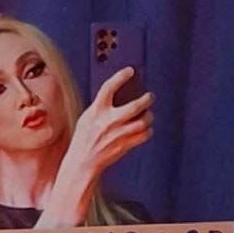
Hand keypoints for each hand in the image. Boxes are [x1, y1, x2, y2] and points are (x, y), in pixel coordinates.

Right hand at [64, 67, 153, 181]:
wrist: (83, 162)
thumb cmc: (84, 138)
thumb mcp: (87, 118)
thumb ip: (100, 107)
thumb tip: (116, 95)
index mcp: (96, 111)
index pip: (109, 87)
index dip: (120, 76)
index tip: (130, 70)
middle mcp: (108, 121)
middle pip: (135, 106)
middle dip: (146, 99)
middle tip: (150, 96)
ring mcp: (118, 134)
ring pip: (143, 121)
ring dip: (149, 116)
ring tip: (149, 114)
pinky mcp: (124, 145)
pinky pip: (143, 136)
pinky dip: (148, 131)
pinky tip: (146, 129)